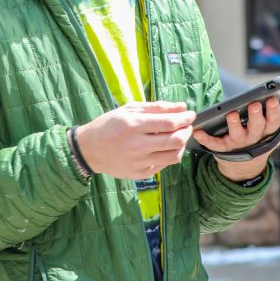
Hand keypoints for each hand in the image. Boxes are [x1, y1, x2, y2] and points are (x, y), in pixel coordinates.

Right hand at [75, 101, 196, 179]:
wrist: (89, 150)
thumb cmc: (108, 125)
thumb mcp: (128, 109)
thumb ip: (155, 107)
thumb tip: (181, 107)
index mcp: (133, 125)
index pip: (169, 123)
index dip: (184, 118)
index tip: (190, 114)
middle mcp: (137, 145)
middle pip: (175, 140)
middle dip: (187, 131)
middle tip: (187, 125)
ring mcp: (139, 162)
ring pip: (174, 156)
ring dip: (182, 145)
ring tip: (178, 137)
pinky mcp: (140, 173)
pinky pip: (164, 165)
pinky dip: (169, 154)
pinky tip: (164, 147)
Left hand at [194, 97, 279, 180]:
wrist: (246, 164)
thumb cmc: (266, 138)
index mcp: (270, 132)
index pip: (274, 123)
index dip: (273, 112)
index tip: (272, 100)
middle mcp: (255, 138)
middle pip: (256, 128)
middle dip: (255, 117)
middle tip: (253, 105)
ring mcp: (239, 143)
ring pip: (237, 135)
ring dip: (234, 125)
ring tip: (231, 114)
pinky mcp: (223, 148)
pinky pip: (214, 145)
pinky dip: (206, 139)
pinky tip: (198, 131)